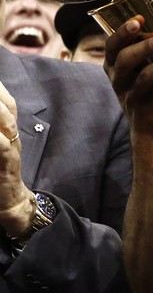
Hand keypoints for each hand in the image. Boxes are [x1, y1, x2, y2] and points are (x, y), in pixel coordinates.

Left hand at [0, 81, 33, 234]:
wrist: (10, 203)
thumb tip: (1, 117)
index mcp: (7, 130)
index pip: (7, 103)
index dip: (1, 90)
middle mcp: (11, 136)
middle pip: (7, 108)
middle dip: (0, 95)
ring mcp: (11, 150)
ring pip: (6, 124)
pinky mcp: (6, 166)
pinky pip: (2, 148)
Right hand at [104, 16, 152, 140]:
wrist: (148, 132)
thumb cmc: (147, 93)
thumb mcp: (140, 73)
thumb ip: (147, 54)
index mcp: (114, 69)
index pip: (112, 47)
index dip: (123, 33)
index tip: (139, 20)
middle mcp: (120, 82)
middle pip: (128, 59)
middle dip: (150, 45)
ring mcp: (134, 97)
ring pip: (149, 76)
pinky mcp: (150, 110)